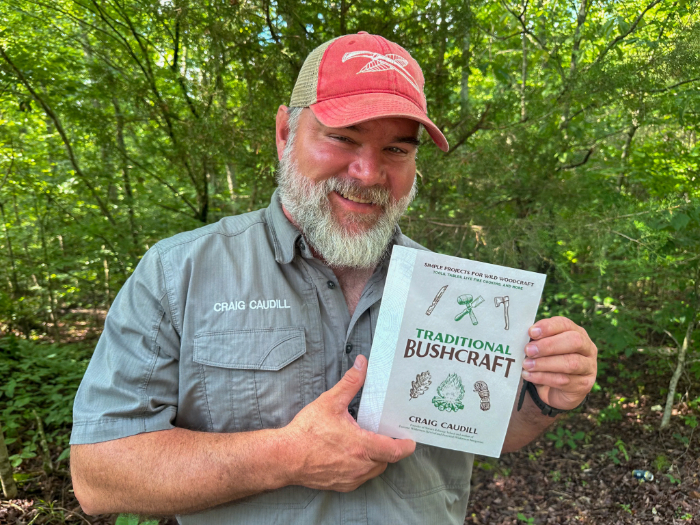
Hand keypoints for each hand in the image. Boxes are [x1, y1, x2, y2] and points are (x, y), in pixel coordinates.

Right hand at [282, 355, 415, 491]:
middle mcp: (360, 466)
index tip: (411, 439)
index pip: (395, 451)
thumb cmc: (306, 432)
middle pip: (387, 461)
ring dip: (376, 459)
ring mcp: (351, 478)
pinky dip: (363, 467)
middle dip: (389, 449)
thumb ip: (350, 383)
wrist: (284, 457)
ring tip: (369, 442)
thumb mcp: (330, 402)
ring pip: (375, 470)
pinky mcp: (342, 486)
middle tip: (386, 435)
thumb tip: (362, 364)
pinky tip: (354, 455)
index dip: (406, 445)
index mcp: (361, 446)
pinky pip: (361, 478)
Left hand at [521, 316, 596, 410]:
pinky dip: (543, 378)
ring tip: (526, 365)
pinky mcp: (584, 385)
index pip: (565, 324)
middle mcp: (587, 347)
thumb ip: (537, 341)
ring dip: (545, 363)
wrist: (555, 391)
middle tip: (528, 350)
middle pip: (574, 341)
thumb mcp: (542, 349)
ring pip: (570, 363)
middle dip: (549, 345)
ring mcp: (589, 367)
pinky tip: (529, 376)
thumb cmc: (548, 362)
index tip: (531, 332)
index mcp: (576, 332)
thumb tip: (525, 337)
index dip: (548, 327)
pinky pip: (564, 381)